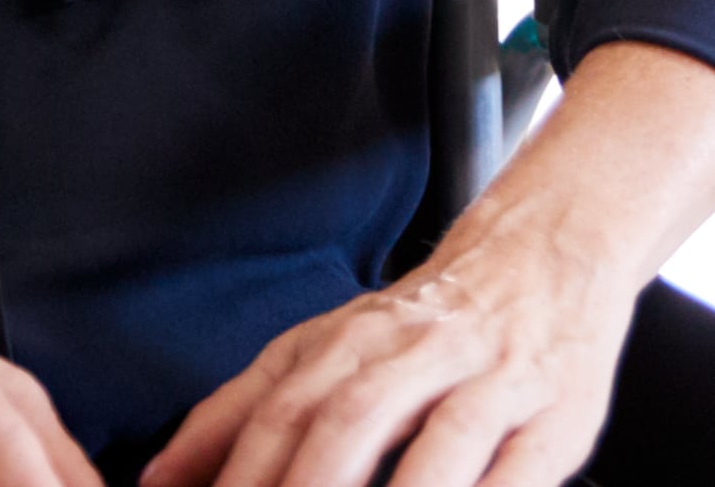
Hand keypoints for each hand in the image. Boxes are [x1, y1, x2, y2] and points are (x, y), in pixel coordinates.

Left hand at [134, 233, 630, 486]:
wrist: (546, 251)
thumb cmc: (422, 323)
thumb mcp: (324, 347)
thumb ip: (240, 412)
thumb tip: (156, 480)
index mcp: (350, 341)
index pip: (280, 413)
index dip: (242, 478)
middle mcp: (417, 353)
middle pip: (350, 424)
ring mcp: (494, 380)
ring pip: (439, 444)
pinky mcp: (558, 415)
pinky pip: (520, 469)